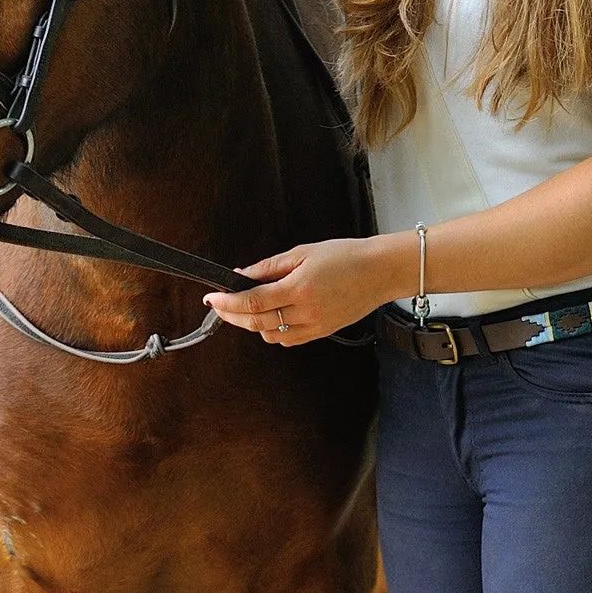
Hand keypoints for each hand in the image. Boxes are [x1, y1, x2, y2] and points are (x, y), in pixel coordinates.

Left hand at [204, 237, 384, 345]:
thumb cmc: (345, 256)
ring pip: (270, 335)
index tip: (212, 298)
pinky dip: (272, 331)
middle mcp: (305, 313)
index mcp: (298, 289)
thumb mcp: (303, 252)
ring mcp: (314, 327)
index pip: (252, 302)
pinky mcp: (322, 333)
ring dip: (251, 324)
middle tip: (218, 306)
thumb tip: (242, 276)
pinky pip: (288, 339)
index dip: (228, 303)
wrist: (379, 272)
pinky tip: (269, 317)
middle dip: (232, 316)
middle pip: (256, 323)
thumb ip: (269, 267)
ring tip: (243, 308)